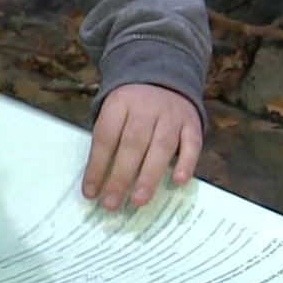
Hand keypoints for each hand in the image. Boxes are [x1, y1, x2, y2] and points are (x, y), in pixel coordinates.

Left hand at [82, 84, 202, 210]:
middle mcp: (147, 106)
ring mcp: (172, 113)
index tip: (91, 193)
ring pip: (161, 146)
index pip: (106, 136)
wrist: (165, 78)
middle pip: (133, 143)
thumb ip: (109, 141)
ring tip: (138, 200)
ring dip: (149, 176)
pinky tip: (178, 181)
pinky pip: (192, 143)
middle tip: (112, 204)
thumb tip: (98, 184)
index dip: (97, 166)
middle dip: (121, 176)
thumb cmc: (133, 107)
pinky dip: (186, 163)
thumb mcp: (115, 112)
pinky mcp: (192, 123)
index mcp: (121, 102)